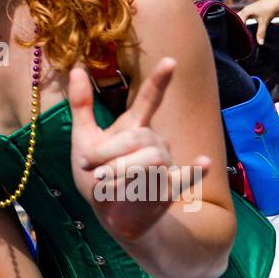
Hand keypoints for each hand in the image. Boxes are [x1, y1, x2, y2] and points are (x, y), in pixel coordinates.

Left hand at [69, 59, 210, 243]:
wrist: (110, 216)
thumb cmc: (97, 176)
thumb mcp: (83, 139)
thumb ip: (82, 106)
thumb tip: (75, 68)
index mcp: (134, 128)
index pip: (149, 100)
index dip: (159, 81)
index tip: (170, 61)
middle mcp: (154, 143)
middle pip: (139, 137)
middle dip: (110, 152)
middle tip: (90, 168)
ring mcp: (166, 165)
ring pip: (151, 158)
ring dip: (123, 170)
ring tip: (104, 183)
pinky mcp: (171, 189)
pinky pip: (185, 177)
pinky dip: (195, 171)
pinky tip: (203, 162)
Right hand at [238, 0, 278, 43]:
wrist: (277, 2)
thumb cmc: (269, 10)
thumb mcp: (264, 22)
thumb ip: (261, 33)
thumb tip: (260, 43)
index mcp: (246, 11)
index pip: (238, 22)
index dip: (238, 29)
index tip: (239, 37)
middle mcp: (245, 9)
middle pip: (237, 18)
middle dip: (236, 25)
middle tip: (236, 34)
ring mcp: (248, 8)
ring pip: (240, 16)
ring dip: (240, 22)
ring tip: (240, 31)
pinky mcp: (252, 8)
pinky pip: (244, 15)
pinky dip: (243, 20)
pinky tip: (245, 25)